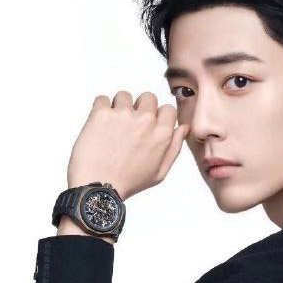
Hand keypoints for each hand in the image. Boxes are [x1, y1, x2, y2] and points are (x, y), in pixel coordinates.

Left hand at [66, 91, 189, 200]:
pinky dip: (100, 108)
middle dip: (140, 108)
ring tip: (113, 126)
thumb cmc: (128, 183)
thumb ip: (174, 147)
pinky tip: (100, 125)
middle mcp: (145, 121)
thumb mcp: (160, 172)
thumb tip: (183, 127)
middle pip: (148, 97)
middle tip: (130, 125)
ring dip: (119, 107)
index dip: (158, 116)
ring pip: (124, 95)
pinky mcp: (101, 113)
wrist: (98, 187)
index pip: (167, 108)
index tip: (149, 125)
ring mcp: (123, 115)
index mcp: (162, 134)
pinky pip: (102, 98)